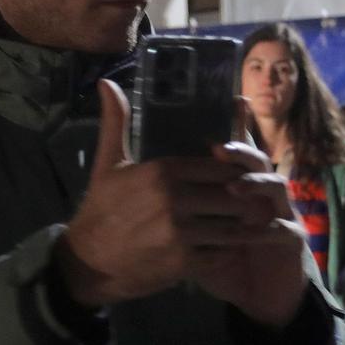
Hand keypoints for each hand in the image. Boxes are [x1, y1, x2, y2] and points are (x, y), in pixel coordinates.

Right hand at [56, 83, 307, 327]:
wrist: (87, 263)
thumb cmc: (101, 209)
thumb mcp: (108, 164)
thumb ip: (117, 122)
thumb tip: (106, 81)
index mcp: (162, 171)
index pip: (219, 164)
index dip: (237, 169)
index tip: (244, 172)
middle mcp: (175, 199)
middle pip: (232, 193)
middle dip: (246, 197)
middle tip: (257, 198)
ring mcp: (181, 233)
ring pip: (232, 224)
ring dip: (244, 225)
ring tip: (253, 222)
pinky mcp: (184, 262)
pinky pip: (221, 253)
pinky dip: (229, 250)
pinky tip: (232, 248)